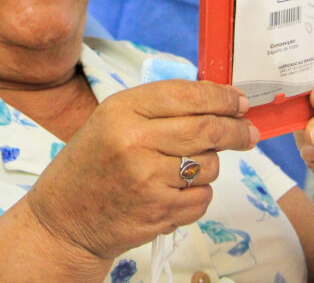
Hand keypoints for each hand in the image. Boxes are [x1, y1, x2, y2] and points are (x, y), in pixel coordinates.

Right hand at [25, 79, 258, 259]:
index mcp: (122, 110)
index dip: (222, 97)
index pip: (187, 95)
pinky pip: (202, 198)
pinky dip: (197, 194)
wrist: (64, 218)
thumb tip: (220, 101)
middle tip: (249, 132)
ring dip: (209, 165)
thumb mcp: (113, 120)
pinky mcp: (157, 212)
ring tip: (184, 168)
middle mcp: (134, 141)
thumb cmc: (92, 163)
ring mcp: (147, 179)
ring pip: (209, 165)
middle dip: (236, 130)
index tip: (240, 102)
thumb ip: (160, 108)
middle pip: (208, 129)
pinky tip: (173, 192)